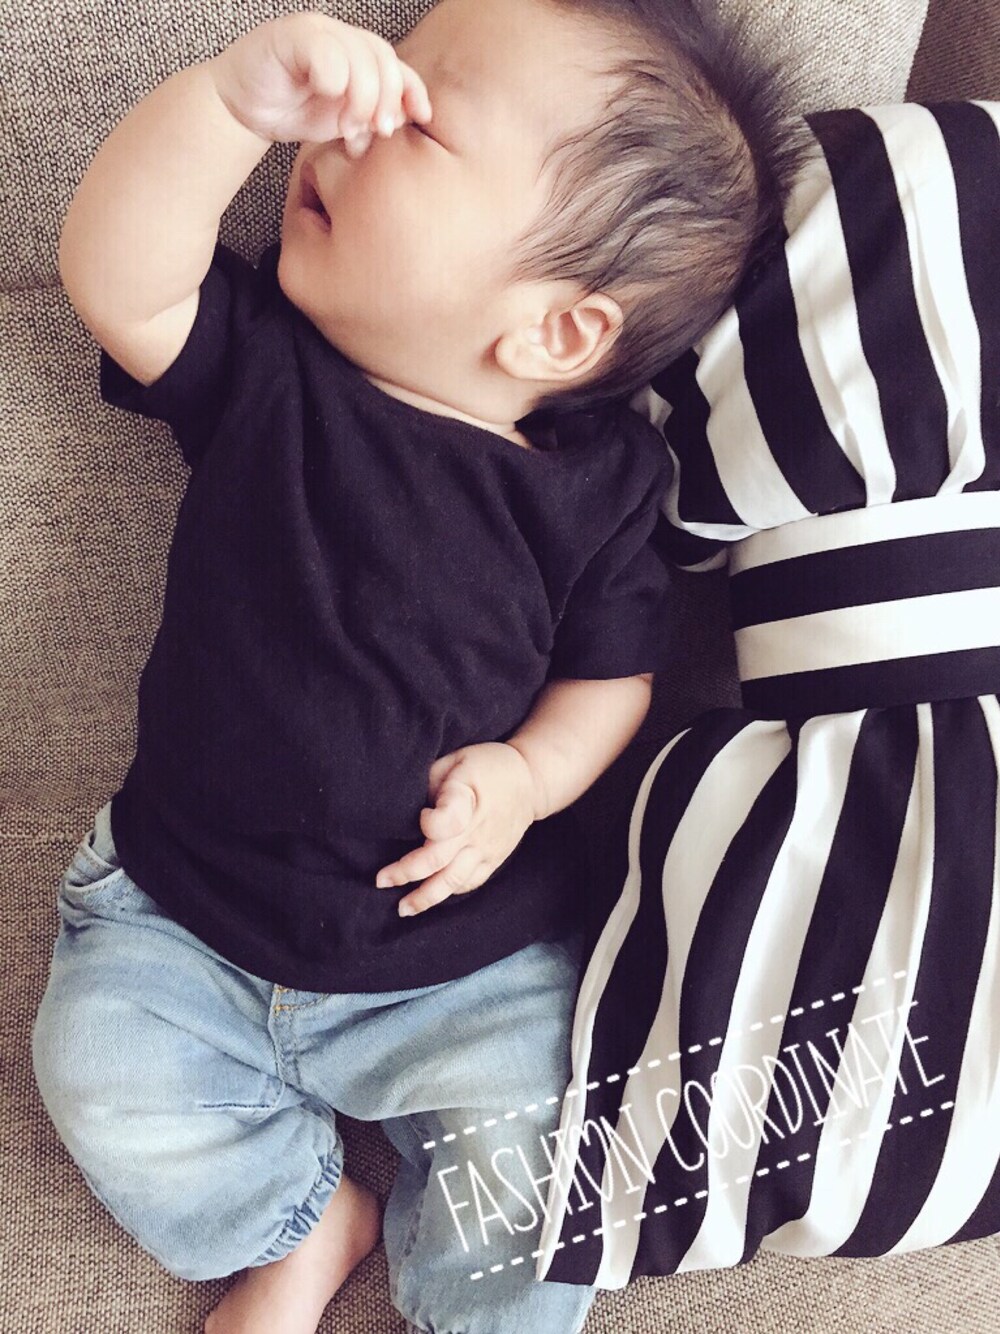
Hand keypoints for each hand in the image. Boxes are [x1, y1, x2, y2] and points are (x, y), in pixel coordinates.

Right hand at [209, 12, 431, 151]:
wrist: (242, 109)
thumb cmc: (293, 111)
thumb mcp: (343, 120)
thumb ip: (372, 116)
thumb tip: (406, 119)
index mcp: (358, 54)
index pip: (396, 66)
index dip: (413, 89)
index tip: (421, 118)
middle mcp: (340, 37)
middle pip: (382, 58)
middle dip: (388, 98)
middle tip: (380, 131)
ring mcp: (316, 32)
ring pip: (358, 55)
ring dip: (363, 96)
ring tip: (350, 127)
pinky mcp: (290, 36)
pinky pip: (325, 52)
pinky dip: (333, 79)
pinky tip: (326, 98)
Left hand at [375, 743, 540, 916]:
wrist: (529, 780)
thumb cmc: (485, 766)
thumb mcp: (456, 759)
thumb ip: (431, 781)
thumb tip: (406, 806)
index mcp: (468, 799)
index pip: (446, 823)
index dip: (428, 823)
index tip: (421, 815)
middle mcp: (477, 830)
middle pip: (439, 860)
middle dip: (406, 873)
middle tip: (381, 881)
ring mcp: (487, 849)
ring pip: (453, 881)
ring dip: (426, 897)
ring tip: (403, 908)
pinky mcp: (493, 860)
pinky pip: (468, 884)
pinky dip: (447, 893)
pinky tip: (429, 899)